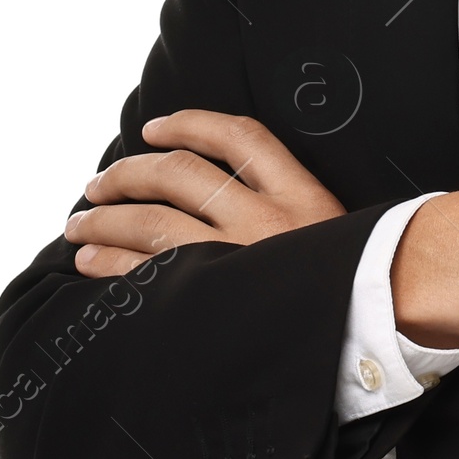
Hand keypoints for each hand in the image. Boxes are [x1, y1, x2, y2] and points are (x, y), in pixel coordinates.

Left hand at [66, 111, 344, 277]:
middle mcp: (266, 221)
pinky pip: (147, 271)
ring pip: (154, 221)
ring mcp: (237, 260)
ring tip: (81, 223)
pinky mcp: (214, 301)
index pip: (239, 138)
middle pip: (180, 175)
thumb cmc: (355, 293)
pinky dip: (112, 261)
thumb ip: (296, 214)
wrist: (377, 334)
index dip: (189, 124)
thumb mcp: (341, 238)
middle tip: (98, 185)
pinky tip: (92, 261)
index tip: (154, 129)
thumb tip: (234, 199)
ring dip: (107, 218)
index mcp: (302, 197)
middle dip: (128, 174)